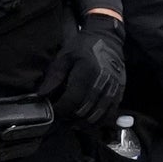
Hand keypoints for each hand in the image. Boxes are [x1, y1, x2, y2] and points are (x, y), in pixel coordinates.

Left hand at [44, 13, 126, 127]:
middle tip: (62, 116)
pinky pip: (110, 115)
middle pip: (84, 111)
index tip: (54, 110)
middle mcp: (103, 83)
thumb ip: (53, 77)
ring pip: (97, 117)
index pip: (72, 100)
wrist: (107, 38)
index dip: (61, 110)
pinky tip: (88, 121)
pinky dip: (98, 122)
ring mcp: (114, 89)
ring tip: (73, 121)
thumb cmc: (83, 47)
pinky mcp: (120, 93)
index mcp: (87, 72)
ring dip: (83, 123)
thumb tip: (42, 96)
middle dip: (70, 118)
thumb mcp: (64, 57)